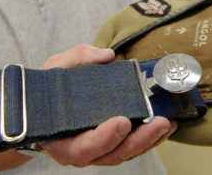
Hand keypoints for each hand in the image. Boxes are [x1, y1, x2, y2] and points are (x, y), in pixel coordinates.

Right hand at [38, 44, 177, 166]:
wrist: (44, 105)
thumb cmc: (48, 91)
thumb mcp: (55, 70)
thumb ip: (78, 59)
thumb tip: (106, 55)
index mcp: (62, 138)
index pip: (83, 147)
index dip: (103, 138)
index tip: (121, 122)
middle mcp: (81, 150)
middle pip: (112, 154)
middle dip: (138, 140)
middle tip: (158, 122)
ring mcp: (98, 150)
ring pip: (125, 153)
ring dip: (149, 140)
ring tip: (167, 122)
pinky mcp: (112, 144)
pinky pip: (131, 147)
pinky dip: (150, 138)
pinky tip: (164, 125)